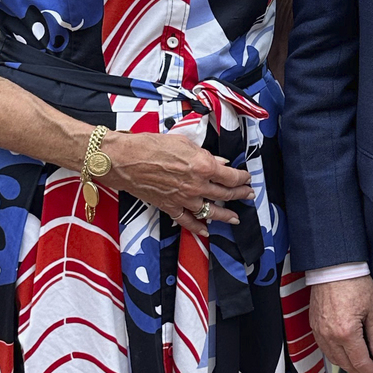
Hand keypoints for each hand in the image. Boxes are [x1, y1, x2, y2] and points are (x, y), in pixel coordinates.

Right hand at [102, 130, 253, 235]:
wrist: (124, 160)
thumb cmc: (150, 146)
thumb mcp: (183, 142)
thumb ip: (204, 154)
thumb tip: (219, 161)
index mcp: (203, 167)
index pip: (231, 176)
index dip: (242, 178)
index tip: (247, 178)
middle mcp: (197, 186)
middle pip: (225, 194)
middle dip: (240, 195)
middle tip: (249, 195)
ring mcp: (184, 199)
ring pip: (211, 211)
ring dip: (226, 215)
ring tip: (236, 218)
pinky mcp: (170, 207)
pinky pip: (187, 221)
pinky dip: (198, 227)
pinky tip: (206, 230)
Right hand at [310, 276, 372, 372]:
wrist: (335, 267)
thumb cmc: (354, 282)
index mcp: (346, 332)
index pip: (360, 362)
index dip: (370, 372)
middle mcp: (329, 335)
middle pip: (345, 364)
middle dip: (359, 371)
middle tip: (371, 371)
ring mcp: (319, 331)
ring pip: (333, 359)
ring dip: (346, 365)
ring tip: (360, 364)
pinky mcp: (314, 326)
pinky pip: (324, 348)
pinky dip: (335, 354)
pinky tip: (344, 352)